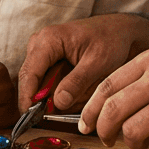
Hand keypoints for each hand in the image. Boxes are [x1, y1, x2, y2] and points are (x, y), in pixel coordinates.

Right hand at [16, 13, 148, 112]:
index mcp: (48, 40)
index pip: (29, 73)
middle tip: (65, 111)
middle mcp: (40, 45)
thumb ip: (77, 82)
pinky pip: (49, 83)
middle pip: (32, 81)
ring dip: (58, 95)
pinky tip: (81, 89)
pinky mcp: (49, 61)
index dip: (28, 97)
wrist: (120, 30)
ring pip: (41, 84)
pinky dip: (63, 91)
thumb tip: (57, 103)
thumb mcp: (98, 63)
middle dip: (46, 99)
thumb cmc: (111, 40)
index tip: (31, 117)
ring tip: (84, 91)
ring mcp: (43, 53)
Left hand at [78, 48, 148, 148]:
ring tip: (147, 139)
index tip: (86, 124)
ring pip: (132, 132)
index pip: (106, 86)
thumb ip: (143, 80)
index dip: (91, 110)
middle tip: (108, 140)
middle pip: (113, 111)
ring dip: (134, 142)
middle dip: (104, 131)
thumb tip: (109, 109)